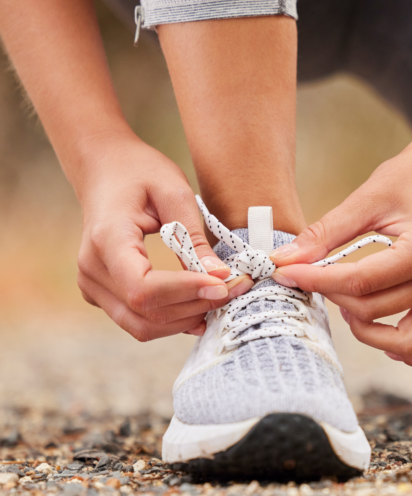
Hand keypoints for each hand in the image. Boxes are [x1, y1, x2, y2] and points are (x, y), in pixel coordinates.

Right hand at [75, 131, 252, 340]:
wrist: (104, 169)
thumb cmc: (139, 172)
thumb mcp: (175, 192)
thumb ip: (194, 238)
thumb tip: (219, 276)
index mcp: (107, 239)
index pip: (143, 287)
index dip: (185, 292)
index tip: (222, 283)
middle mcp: (92, 270)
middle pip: (145, 312)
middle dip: (195, 307)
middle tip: (234, 288)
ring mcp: (93, 286)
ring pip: (142, 326)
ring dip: (187, 318)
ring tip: (221, 296)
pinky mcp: (103, 294)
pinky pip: (139, 320)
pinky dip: (173, 319)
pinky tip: (200, 304)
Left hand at [270, 112, 411, 365]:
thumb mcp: (370, 197)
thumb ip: (327, 232)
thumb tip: (285, 259)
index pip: (359, 282)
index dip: (316, 281)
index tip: (288, 273)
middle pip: (375, 311)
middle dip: (334, 298)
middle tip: (315, 278)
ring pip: (407, 343)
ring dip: (370, 334)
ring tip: (349, 307)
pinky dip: (411, 350)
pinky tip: (385, 335)